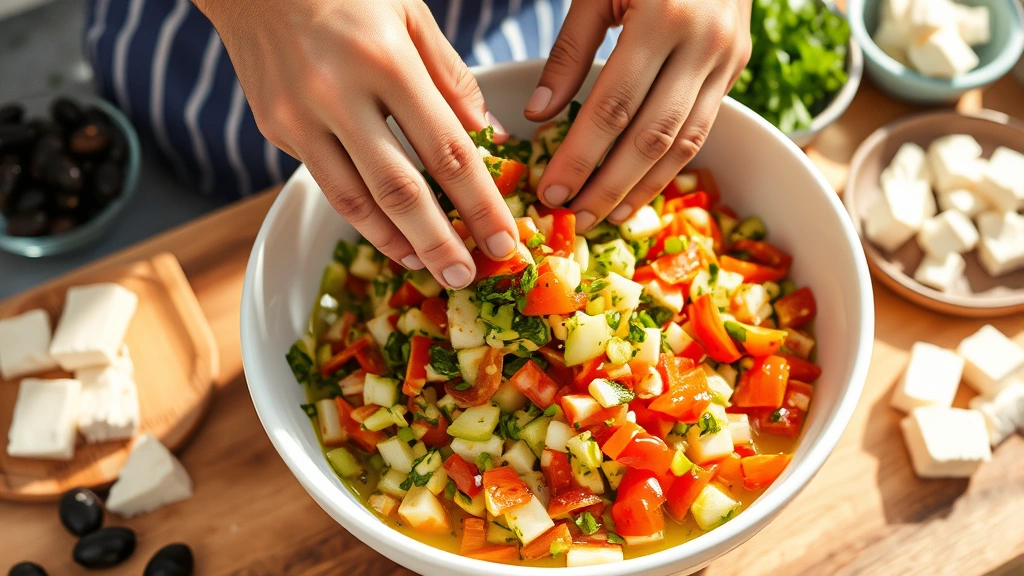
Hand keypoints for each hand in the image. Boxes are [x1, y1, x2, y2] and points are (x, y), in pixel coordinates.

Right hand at [197, 0, 519, 288]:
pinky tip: (392, 237)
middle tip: (466, 277)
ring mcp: (299, 117)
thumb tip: (494, 141)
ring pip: (354, 201)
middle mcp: (338, 94)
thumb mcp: (412, 17)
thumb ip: (454, 82)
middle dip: (439, 242)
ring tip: (430, 268)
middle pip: (399, 190)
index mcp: (385, 61)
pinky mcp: (276, 130)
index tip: (504, 241)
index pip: (445, 150)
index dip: (479, 204)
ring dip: (397, 243)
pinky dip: (363, 218)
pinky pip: (328, 185)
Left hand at [525, 0, 751, 230]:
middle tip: (574, 219)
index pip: (614, 106)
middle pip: (653, 137)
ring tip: (605, 216)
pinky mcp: (737, 69)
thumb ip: (570, 52)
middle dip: (609, 185)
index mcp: (663, 17)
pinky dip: (669, 166)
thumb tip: (540, 115)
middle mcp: (705, 45)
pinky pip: (701, 130)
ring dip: (643, 187)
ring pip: (685, 143)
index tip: (551, 192)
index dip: (581, 156)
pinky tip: (640, 188)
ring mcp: (728, 60)